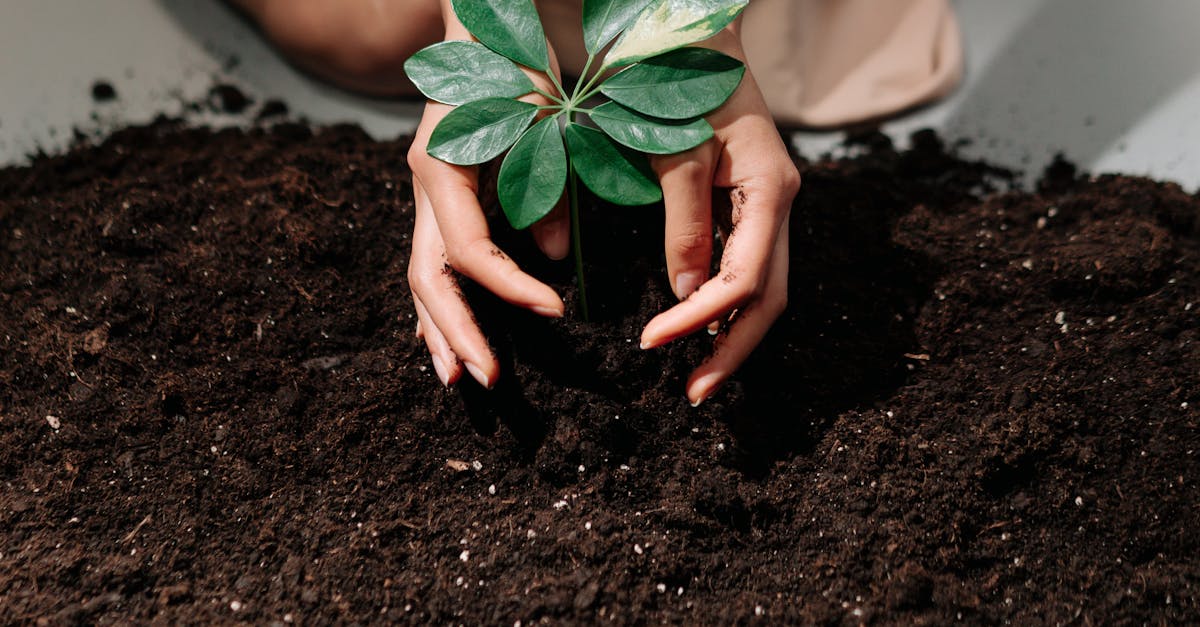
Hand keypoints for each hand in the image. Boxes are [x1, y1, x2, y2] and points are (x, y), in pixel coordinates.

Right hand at [406, 6, 568, 388]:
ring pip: (422, 278)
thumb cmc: (515, 65)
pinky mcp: (439, 201)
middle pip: (430, 278)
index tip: (556, 311)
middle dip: (458, 332)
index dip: (510, 289)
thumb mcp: (542, 121)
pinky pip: (433, 263)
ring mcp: (426, 196)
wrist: (482, 26)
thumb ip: (547, 186)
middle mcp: (424, 188)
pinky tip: (450, 339)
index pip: (470, 251)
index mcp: (442, 168)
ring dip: (440, 330)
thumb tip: (555, 254)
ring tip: (459, 379)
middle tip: (489, 379)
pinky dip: (442, 304)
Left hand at [641, 27, 800, 406]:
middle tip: (693, 393)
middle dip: (732, 349)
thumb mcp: (680, 150)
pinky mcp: (749, 204)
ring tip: (697, 373)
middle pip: (769, 297)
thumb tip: (684, 294)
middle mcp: (779, 203)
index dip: (700, 319)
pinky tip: (698, 326)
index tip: (652, 342)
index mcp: (771, 188)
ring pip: (763, 287)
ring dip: (730, 334)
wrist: (697, 32)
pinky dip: (723, 304)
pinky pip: (747, 266)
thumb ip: (684, 221)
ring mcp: (768, 205)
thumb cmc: (685, 80)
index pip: (745, 279)